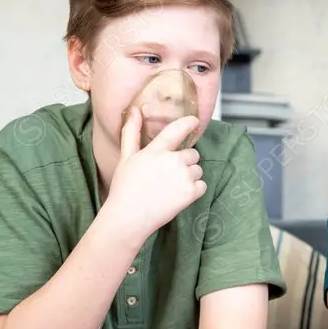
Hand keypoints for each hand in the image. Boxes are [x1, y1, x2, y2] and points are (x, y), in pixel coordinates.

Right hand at [103, 107, 206, 241]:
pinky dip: (195, 190)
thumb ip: (132, 132)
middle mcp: (171, 161)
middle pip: (192, 153)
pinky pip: (202, 185)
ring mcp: (182, 177)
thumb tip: (135, 110)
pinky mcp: (190, 193)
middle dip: (185, 161)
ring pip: (198, 169)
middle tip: (168, 174)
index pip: (177, 129)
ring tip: (171, 186)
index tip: (195, 122)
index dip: (189, 123)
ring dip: (190, 176)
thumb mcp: (126, 158)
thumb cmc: (125, 188)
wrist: (128, 218)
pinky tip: (179, 195)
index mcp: (156, 151)